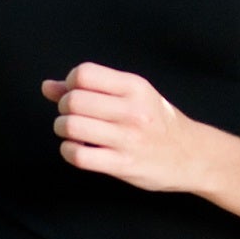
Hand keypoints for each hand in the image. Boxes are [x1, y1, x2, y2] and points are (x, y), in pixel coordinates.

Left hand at [43, 62, 201, 191]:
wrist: (192, 154)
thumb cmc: (158, 122)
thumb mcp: (133, 96)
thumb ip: (91, 88)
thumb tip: (47, 87)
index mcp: (135, 87)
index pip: (84, 74)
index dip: (70, 83)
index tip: (77, 93)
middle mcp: (132, 110)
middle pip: (73, 100)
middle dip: (64, 108)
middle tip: (73, 115)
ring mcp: (128, 138)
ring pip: (72, 127)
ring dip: (63, 130)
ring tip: (73, 132)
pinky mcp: (123, 164)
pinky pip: (79, 156)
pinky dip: (69, 151)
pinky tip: (78, 149)